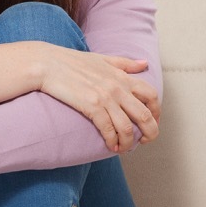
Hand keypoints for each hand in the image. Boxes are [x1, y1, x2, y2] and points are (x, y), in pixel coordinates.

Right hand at [35, 44, 160, 152]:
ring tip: (125, 148)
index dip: (157, 112)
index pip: (151, 95)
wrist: (48, 64)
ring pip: (128, 127)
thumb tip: (144, 63)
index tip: (152, 122)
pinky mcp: (92, 107)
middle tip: (146, 141)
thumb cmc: (72, 61)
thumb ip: (125, 63)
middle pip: (145, 115)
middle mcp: (118, 88)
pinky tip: (111, 146)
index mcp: (122, 76)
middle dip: (150, 132)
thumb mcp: (103, 58)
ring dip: (130, 142)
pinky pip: (108, 130)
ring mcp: (106, 98)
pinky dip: (112, 141)